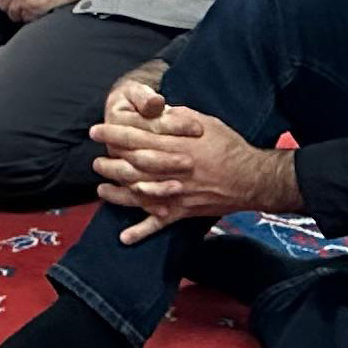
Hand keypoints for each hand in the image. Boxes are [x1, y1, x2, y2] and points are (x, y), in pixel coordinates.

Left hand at [90, 82, 299, 241]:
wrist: (252, 178)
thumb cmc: (230, 146)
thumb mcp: (205, 121)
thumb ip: (177, 116)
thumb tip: (156, 109)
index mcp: (176, 145)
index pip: (136, 137)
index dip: (113, 134)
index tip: (95, 130)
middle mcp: (171, 170)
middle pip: (132, 167)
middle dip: (109, 163)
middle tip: (95, 161)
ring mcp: (175, 193)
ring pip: (139, 195)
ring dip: (117, 194)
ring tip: (101, 189)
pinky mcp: (183, 211)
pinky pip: (159, 223)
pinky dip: (141, 232)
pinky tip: (124, 238)